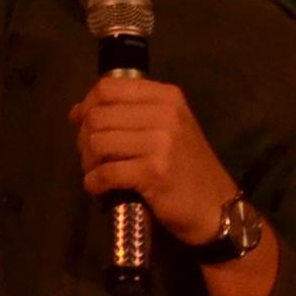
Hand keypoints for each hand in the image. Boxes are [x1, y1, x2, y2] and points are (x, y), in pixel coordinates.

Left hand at [72, 73, 240, 250]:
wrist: (217, 207)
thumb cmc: (188, 169)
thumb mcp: (169, 128)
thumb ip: (132, 114)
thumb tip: (79, 111)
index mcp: (167, 97)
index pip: (109, 87)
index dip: (87, 105)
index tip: (80, 123)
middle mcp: (165, 113)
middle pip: (98, 115)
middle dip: (84, 138)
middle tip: (90, 157)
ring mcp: (161, 142)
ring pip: (98, 142)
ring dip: (88, 162)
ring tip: (95, 172)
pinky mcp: (154, 172)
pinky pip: (106, 172)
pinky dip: (94, 182)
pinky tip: (98, 188)